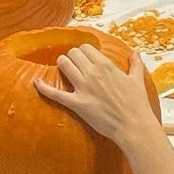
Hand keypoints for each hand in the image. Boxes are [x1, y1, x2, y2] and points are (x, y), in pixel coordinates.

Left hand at [33, 46, 156, 147]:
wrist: (133, 125)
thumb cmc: (137, 104)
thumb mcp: (137, 81)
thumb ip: (135, 65)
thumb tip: (135, 53)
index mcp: (106, 65)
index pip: (86, 47)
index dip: (83, 52)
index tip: (84, 59)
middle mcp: (93, 73)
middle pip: (73, 53)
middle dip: (72, 57)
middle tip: (74, 65)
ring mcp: (83, 88)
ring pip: (63, 64)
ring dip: (62, 65)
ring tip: (64, 71)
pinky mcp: (76, 103)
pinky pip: (55, 93)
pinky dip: (43, 87)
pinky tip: (36, 82)